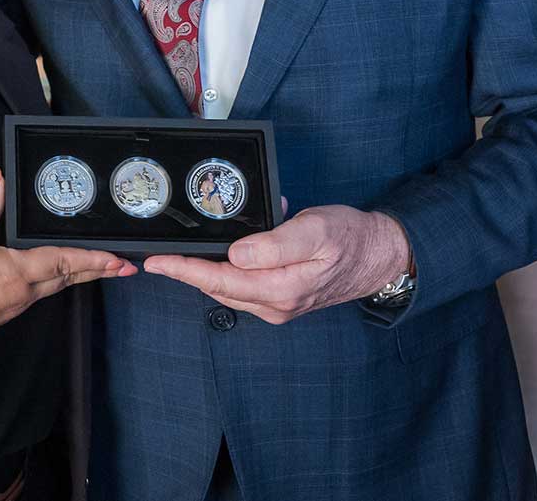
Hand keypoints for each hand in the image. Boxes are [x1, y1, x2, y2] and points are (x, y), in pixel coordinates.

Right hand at [0, 170, 135, 358]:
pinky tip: (52, 278)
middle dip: (96, 272)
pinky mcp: (0, 317)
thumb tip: (1, 178)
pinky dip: (52, 284)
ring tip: (97, 269)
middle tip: (124, 267)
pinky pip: (34, 297)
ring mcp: (12, 309)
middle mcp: (22, 293)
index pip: (66, 262)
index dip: (95, 260)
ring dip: (76, 278)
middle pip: (67, 279)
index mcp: (17, 271)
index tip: (120, 261)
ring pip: (52, 289)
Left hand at [143, 205, 409, 325]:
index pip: (220, 280)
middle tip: (156, 254)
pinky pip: (242, 287)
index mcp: (282, 288)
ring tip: (180, 251)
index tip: (156, 262)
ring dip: (203, 272)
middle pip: (217, 288)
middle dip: (185, 272)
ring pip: (228, 289)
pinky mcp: (282, 298)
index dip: (184, 271)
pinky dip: (225, 271)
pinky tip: (220, 252)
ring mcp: (279, 305)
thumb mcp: (315, 230)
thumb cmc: (349, 238)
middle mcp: (276, 304)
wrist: (380, 256)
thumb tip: (236, 255)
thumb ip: (276, 244)